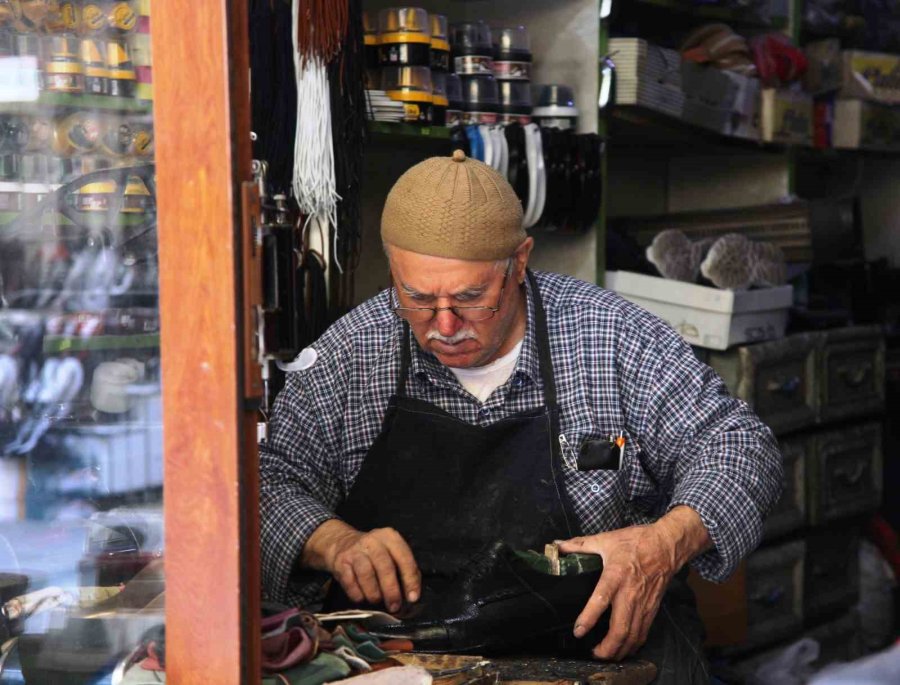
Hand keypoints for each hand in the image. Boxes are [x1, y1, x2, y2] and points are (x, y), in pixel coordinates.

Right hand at [307, 520, 420, 612]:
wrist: (341, 542)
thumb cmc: (372, 552)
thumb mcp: (390, 552)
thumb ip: (403, 568)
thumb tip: (411, 593)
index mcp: (390, 537)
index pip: (404, 558)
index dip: (410, 580)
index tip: (412, 598)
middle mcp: (373, 541)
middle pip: (385, 567)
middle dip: (391, 590)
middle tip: (394, 606)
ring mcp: (355, 550)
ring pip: (367, 575)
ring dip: (373, 593)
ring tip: (376, 600)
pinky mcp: (341, 561)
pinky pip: (350, 582)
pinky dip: (357, 594)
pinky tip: (361, 597)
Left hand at [557, 524, 676, 659]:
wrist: (666, 546)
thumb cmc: (635, 542)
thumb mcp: (605, 539)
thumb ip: (580, 545)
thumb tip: (557, 545)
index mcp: (616, 575)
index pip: (601, 600)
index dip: (589, 618)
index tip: (578, 631)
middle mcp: (630, 594)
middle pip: (620, 628)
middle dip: (607, 647)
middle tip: (593, 654)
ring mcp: (643, 603)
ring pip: (633, 635)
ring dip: (619, 650)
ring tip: (605, 656)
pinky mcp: (652, 608)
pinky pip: (643, 632)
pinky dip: (633, 645)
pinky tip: (623, 649)